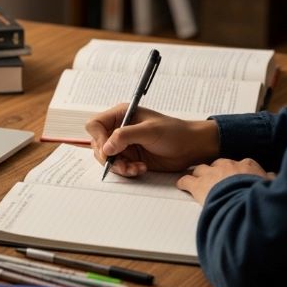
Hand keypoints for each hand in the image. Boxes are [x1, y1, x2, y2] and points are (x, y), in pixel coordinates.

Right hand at [86, 104, 219, 175]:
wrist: (191, 147)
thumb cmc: (175, 132)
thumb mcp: (150, 131)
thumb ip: (125, 136)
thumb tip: (106, 147)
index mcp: (121, 115)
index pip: (95, 125)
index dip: (98, 138)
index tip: (108, 150)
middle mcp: (119, 129)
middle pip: (98, 144)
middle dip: (108, 157)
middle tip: (122, 164)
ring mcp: (124, 145)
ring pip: (107, 159)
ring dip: (119, 166)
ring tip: (134, 168)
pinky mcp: (131, 158)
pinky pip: (119, 167)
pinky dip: (127, 171)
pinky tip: (141, 169)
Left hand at [177, 158, 274, 203]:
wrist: (242, 202)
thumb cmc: (258, 196)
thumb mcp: (271, 187)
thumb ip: (271, 181)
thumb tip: (274, 177)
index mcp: (247, 165)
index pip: (242, 164)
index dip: (238, 171)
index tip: (237, 176)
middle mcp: (228, 166)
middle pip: (219, 164)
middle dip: (217, 170)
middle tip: (216, 178)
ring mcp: (211, 174)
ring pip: (201, 169)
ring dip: (200, 175)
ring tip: (197, 180)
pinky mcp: (198, 185)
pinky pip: (186, 180)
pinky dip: (183, 183)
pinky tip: (182, 185)